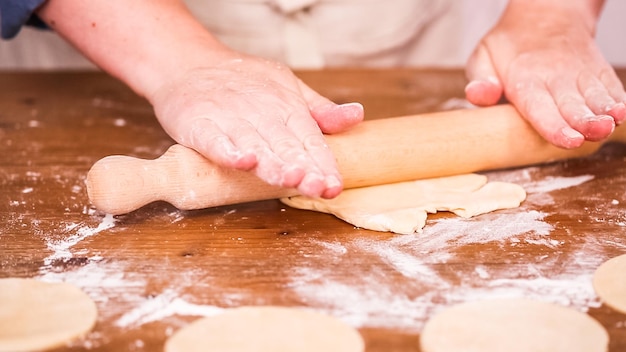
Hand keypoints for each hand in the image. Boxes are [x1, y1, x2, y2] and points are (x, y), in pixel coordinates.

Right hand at [149, 53, 363, 198]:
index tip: (334, 186)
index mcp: (285, 106)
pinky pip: (214, 139)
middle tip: (318, 187)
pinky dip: (227, 150)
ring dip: (272, 163)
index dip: (322, 164)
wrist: (187, 63)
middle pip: (285, 145)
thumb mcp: (287, 87)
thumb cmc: (242, 81)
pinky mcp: (198, 123)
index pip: (309, 139)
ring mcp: (228, 117)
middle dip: (302, 168)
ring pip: (254, 144)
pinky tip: (243, 162)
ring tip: (290, 178)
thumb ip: (319, 110)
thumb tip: (357, 115)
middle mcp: (260, 112)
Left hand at [464, 0, 625, 148]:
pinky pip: (610, 86)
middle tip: (593, 133)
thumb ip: (480, 79)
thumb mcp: (483, 56)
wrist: (547, 12)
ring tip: (611, 124)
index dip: (554, 125)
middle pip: (571, 104)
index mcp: (524, 78)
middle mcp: (555, 77)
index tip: (568, 139)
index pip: (539, 106)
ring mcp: (579, 73)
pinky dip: (617, 99)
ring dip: (604, 112)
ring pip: (594, 96)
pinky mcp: (597, 72)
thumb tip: (479, 95)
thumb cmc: (509, 44)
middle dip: (583, 121)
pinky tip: (623, 113)